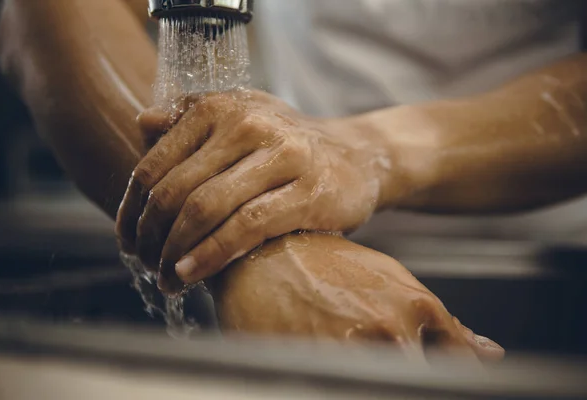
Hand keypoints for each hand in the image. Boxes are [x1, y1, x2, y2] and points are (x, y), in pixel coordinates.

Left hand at [116, 90, 397, 290]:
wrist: (357, 156)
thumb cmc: (287, 145)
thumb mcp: (240, 120)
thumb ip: (189, 121)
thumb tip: (140, 123)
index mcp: (221, 108)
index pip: (153, 165)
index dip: (132, 210)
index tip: (128, 240)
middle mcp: (249, 124)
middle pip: (175, 190)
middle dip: (150, 238)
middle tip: (144, 265)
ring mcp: (283, 156)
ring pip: (207, 208)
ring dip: (176, 252)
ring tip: (166, 278)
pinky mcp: (309, 191)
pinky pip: (246, 227)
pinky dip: (211, 255)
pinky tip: (192, 274)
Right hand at [212, 233, 504, 362]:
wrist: (265, 253)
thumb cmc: (326, 262)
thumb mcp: (390, 279)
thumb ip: (443, 322)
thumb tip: (488, 353)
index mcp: (415, 307)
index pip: (457, 363)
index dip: (452, 373)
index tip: (440, 374)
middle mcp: (389, 331)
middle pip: (420, 378)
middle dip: (410, 372)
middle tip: (380, 351)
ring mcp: (352, 352)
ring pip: (385, 380)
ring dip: (373, 373)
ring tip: (345, 343)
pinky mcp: (316, 368)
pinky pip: (346, 384)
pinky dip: (344, 378)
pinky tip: (329, 354)